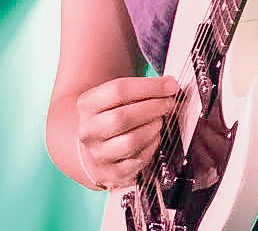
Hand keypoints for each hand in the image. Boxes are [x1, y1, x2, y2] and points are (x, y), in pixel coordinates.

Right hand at [73, 75, 178, 189]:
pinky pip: (137, 161)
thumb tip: (170, 85)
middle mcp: (89, 130)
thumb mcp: (117, 98)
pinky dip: (151, 147)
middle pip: (122, 117)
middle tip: (168, 103)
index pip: (118, 90)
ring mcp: (98, 154)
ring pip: (130, 141)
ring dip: (152, 128)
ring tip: (160, 120)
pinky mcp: (111, 173)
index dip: (150, 86)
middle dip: (153, 108)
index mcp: (87, 104)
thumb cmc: (113, 116)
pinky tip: (155, 138)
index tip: (170, 85)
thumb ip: (141, 89)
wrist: (95, 149)